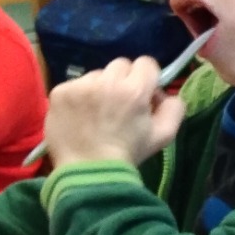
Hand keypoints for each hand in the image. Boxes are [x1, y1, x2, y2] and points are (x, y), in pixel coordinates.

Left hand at [44, 57, 184, 168]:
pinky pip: (75, 85)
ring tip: (97, 112)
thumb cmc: (128, 154)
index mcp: (135, 90)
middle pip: (120, 65)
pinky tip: (80, 115)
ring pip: (96, 75)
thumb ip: (175, 108)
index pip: (146, 63)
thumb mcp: (164, 136)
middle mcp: (107, 82)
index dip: (147, 78)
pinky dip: (79, 97)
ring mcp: (80, 86)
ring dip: (100, 87)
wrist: (88, 172)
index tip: (143, 93)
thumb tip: (166, 94)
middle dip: (124, 80)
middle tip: (120, 103)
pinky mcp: (60, 92)